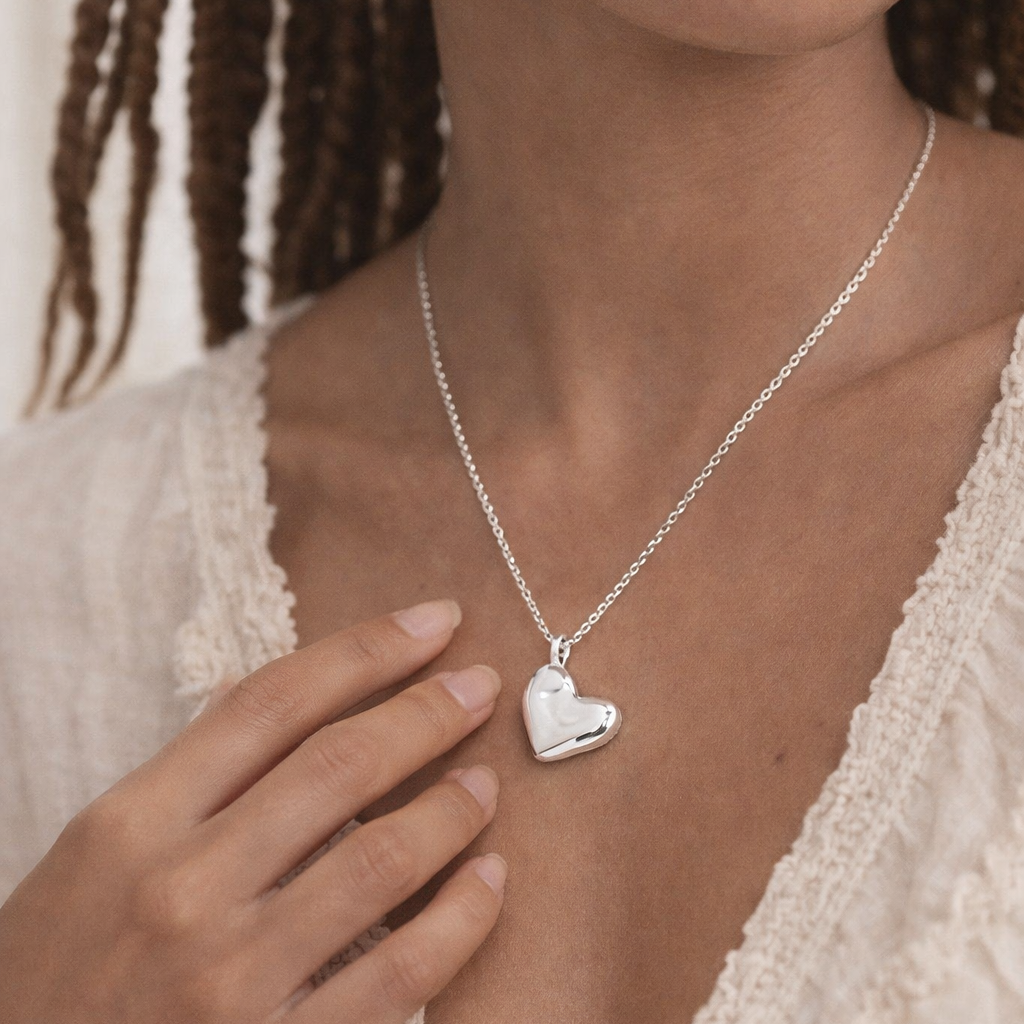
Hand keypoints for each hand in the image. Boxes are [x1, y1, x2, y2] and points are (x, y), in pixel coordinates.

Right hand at [0, 600, 505, 1022]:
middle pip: (339, 765)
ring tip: (486, 780)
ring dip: (453, 809)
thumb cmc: (58, 970)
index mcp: (133, 822)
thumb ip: (189, 773)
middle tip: (480, 684)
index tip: (433, 622)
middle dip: (428, 712)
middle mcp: (182, 889)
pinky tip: (489, 879)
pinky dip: (462, 918)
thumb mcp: (94, 855)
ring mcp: (231, 978)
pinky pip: (401, 973)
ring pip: (381, 860)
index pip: (274, 702)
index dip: (367, 650)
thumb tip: (278, 696)